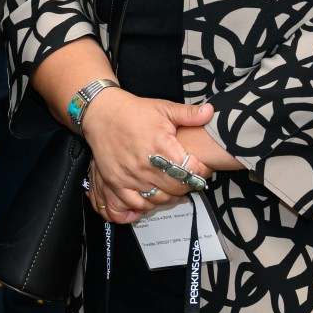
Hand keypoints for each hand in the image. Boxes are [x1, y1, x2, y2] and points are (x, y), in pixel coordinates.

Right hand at [80, 91, 213, 222]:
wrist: (102, 114)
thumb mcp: (164, 108)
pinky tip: (154, 195)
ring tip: (174, 186)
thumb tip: (210, 113)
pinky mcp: (116, 182)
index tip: (203, 168)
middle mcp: (146, 164)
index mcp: (161, 146)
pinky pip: (136, 204)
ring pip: (159, 198)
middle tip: (189, 177)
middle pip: (177, 187)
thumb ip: (189, 114)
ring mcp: (130, 176)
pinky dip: (148, 204)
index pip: (191, 170)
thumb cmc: (134, 111)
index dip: (201, 172)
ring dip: (171, 196)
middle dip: (188, 184)